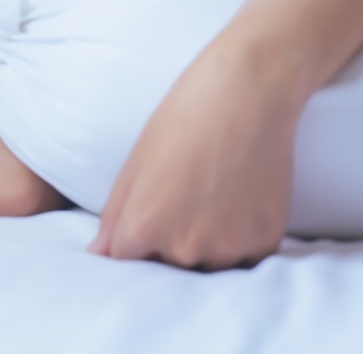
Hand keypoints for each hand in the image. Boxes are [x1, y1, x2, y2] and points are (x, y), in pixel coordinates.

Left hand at [88, 56, 297, 270]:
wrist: (247, 95)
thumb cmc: (182, 120)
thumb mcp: (135, 164)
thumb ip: (115, 217)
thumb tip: (99, 254)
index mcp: (143, 226)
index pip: (125, 262)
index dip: (133, 241)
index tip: (146, 217)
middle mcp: (183, 247)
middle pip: (167, 266)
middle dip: (168, 241)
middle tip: (184, 193)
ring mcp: (227, 248)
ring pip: (206, 264)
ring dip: (205, 243)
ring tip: (211, 193)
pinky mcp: (264, 243)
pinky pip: (243, 257)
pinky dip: (238, 238)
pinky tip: (237, 198)